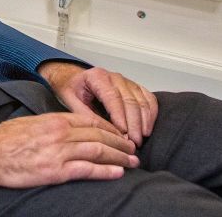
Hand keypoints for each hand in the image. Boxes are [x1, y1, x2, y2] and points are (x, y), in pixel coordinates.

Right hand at [0, 112, 137, 187]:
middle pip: (99, 136)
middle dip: (120, 143)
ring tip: (133, 162)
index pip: (90, 121)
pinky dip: (106, 171)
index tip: (119, 134)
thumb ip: (49, 124)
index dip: (110, 129)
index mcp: (54, 120)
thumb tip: (64, 128)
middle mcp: (60, 134)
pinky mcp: (56, 171)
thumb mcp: (28, 122)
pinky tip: (118, 173)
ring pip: (98, 151)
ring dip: (119, 157)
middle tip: (133, 149)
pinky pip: (88, 170)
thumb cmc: (3, 139)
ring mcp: (59, 152)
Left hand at [39, 61, 158, 146]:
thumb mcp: (71, 100)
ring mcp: (127, 81)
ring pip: (142, 101)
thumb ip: (85, 114)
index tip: (123, 135)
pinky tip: (147, 129)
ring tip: (140, 139)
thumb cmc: (72, 89)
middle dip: (134, 124)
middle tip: (133, 143)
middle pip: (130, 101)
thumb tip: (104, 132)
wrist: (74, 79)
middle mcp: (115, 77)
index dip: (120, 117)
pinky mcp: (135, 87)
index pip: (113, 98)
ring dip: (144, 122)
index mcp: (97, 77)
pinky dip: (151, 115)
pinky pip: (149, 99)